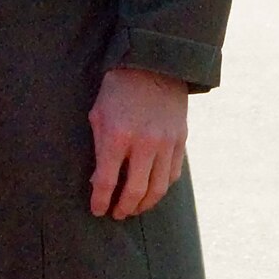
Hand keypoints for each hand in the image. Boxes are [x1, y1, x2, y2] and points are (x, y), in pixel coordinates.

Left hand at [87, 67, 188, 220]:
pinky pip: (172, 174)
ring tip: (135, 208)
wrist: (153, 64)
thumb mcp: (98, 115)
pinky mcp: (180, 140)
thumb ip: (99, 149)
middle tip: (117, 214)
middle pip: (135, 192)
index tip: (97, 210)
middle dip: (123, 208)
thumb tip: (99, 181)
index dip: (100, 201)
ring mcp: (165, 143)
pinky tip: (152, 189)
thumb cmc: (118, 90)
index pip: (107, 182)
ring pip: (158, 189)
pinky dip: (162, 187)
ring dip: (144, 204)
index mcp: (117, 136)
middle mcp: (144, 143)